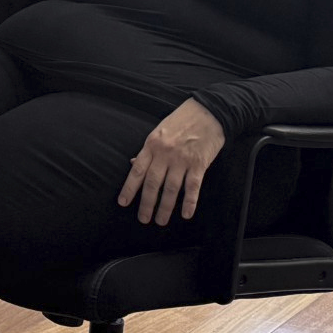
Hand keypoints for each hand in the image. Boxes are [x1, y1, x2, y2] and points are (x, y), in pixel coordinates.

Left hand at [117, 99, 225, 225]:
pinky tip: (185, 214)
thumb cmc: (182, 121)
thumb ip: (148, 149)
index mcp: (152, 144)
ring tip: (160, 221)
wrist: (209, 111)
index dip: (129, 188)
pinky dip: (189, 202)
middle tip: (143, 219)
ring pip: (171, 188)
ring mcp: (182, 159)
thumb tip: (133, 163)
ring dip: (165, 207)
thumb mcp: (159, 130)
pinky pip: (193, 187)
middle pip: (153, 183)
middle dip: (147, 204)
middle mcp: (165, 153)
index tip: (123, 203)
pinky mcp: (199, 163)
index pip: (137, 171)